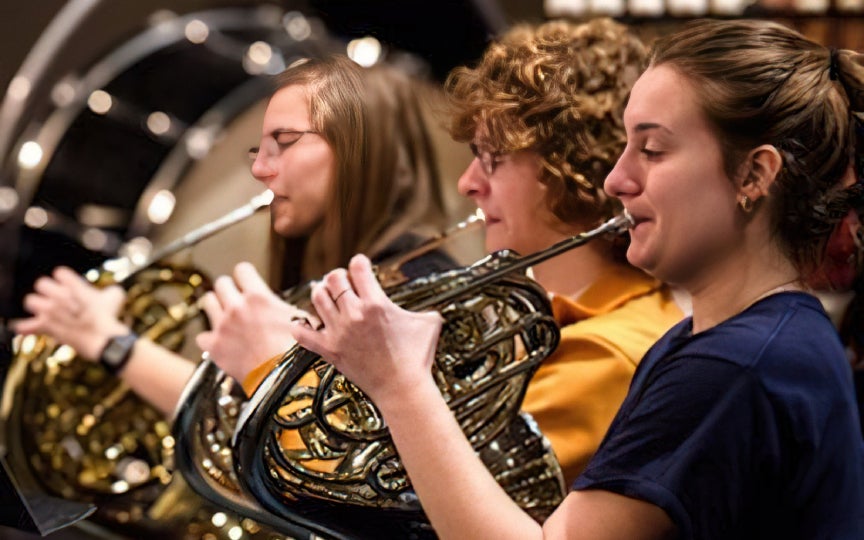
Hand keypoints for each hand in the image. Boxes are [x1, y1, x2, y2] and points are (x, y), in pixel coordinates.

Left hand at [15, 266, 128, 359]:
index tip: (69, 285)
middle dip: (48, 290)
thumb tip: (111, 291)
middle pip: (42, 284)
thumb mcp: (116, 297)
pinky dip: (26, 326)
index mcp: (74, 285)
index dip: (64, 278)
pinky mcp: (46, 326)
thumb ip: (110, 290)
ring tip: (45, 310)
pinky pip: (27, 325)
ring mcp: (50, 310)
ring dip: (37, 305)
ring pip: (31, 301)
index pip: (60, 273)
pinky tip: (24, 327)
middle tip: (56, 298)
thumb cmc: (110, 317)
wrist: (103, 340)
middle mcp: (59, 295)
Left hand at [196, 261, 314, 381]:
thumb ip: (287, 307)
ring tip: (225, 316)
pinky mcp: (213, 346)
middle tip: (235, 299)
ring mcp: (222, 326)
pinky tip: (220, 342)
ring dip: (216, 307)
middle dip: (229, 289)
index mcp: (258, 297)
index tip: (247, 281)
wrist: (284, 380)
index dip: (246, 275)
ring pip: (207, 302)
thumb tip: (293, 303)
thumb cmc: (296, 352)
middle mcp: (236, 307)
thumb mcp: (300, 320)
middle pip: (221, 283)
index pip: (242, 270)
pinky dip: (210, 339)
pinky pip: (202, 336)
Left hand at [291, 254, 442, 407]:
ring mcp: (339, 332)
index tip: (361, 267)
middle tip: (344, 284)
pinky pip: (303, 333)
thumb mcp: (429, 323)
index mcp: (376, 303)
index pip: (357, 267)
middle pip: (333, 278)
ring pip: (317, 297)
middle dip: (339, 277)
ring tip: (328, 297)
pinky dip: (301, 325)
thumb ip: (426, 308)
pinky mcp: (330, 350)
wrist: (403, 388)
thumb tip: (433, 306)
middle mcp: (354, 314)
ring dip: (322, 293)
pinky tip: (308, 322)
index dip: (359, 262)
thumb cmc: (418, 357)